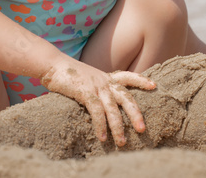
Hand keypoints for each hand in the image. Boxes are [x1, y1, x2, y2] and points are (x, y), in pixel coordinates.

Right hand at [40, 57, 155, 145]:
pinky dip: (100, 125)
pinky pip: (97, 111)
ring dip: (118, 126)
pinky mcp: (85, 93)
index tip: (153, 85)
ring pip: (113, 108)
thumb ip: (95, 87)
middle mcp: (104, 81)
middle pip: (126, 97)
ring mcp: (96, 86)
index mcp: (105, 77)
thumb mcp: (86, 79)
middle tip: (142, 129)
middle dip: (136, 113)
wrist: (52, 64)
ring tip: (122, 142)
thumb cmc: (66, 73)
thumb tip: (98, 99)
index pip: (128, 76)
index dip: (141, 81)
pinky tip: (102, 137)